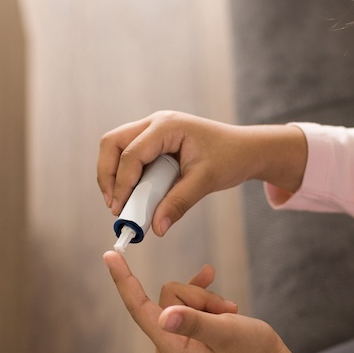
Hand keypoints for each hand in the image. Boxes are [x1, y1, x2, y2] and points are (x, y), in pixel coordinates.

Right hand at [98, 111, 306, 237]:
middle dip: (108, 175)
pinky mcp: (154, 142)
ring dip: (114, 175)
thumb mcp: (205, 181)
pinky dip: (126, 176)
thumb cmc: (230, 158)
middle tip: (113, 205)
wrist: (246, 149)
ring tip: (121, 204)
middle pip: (112, 143)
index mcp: (167, 126)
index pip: (132, 153)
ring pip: (116, 148)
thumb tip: (157, 229)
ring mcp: (153, 130)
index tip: (120, 210)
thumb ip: (179, 203)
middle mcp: (155, 123)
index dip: (122, 183)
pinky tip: (134, 196)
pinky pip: (129, 156)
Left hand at [103, 251, 323, 352]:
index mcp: (170, 345)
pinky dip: (207, 296)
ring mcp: (179, 333)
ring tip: (228, 316)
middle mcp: (169, 339)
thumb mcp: (224, 333)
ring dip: (208, 299)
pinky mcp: (189, 326)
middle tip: (224, 314)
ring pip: (182, 293)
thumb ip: (194, 323)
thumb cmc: (250, 352)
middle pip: (169, 294)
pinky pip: (191, 297)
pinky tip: (225, 302)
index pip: (139, 307)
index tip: (109, 255)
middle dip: (198, 295)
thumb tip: (165, 316)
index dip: (124, 280)